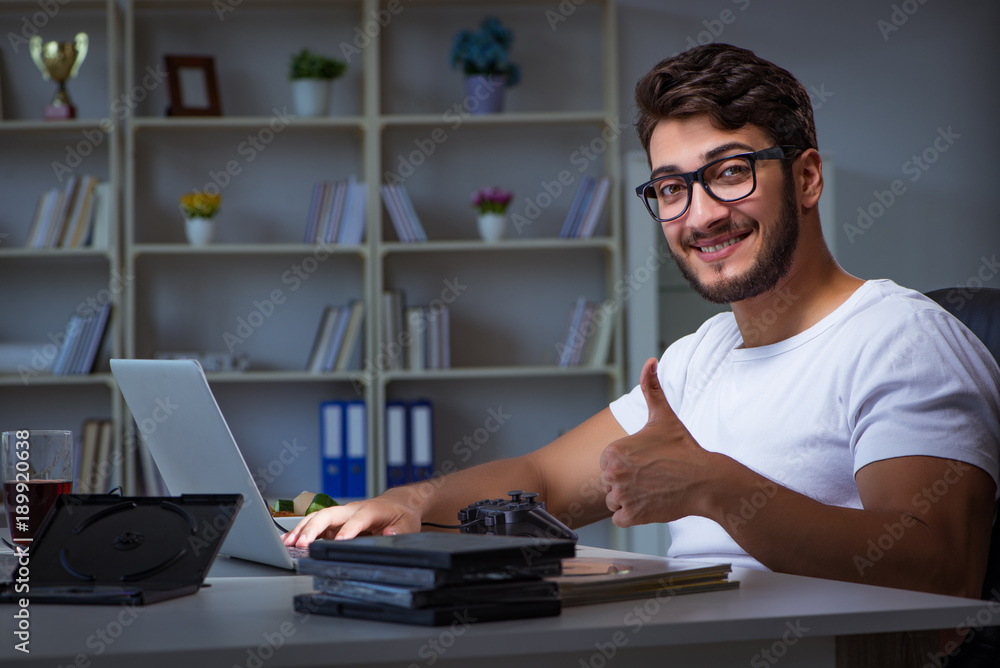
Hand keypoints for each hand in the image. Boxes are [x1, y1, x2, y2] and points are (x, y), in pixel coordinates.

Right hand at [282, 495, 420, 546]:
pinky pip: (316, 524)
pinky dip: (301, 532)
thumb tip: (388, 534)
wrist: (397, 503)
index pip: (358, 519)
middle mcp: (353, 509)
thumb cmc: (401, 515)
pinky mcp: (335, 521)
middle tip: (301, 544)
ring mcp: (342, 514)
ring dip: (302, 529)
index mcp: (371, 510)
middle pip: (329, 515)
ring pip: (318, 518)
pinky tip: (289, 541)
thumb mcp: (408, 525)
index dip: (348, 530)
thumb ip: (399, 531)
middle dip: (313, 528)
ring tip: (287, 543)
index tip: (339, 541)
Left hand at [599, 357, 718, 526]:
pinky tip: (649, 504)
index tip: (645, 463)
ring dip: (628, 499)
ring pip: (613, 501)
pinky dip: (632, 515)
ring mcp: (623, 496)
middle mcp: (613, 473)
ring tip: (651, 490)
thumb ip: (651, 388)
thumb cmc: (684, 449)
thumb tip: (650, 362)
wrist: (706, 480)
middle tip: (651, 477)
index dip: (625, 464)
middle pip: (608, 482)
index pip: (607, 463)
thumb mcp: (664, 416)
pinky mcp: (632, 516)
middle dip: (626, 482)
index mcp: (614, 451)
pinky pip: (620, 519)